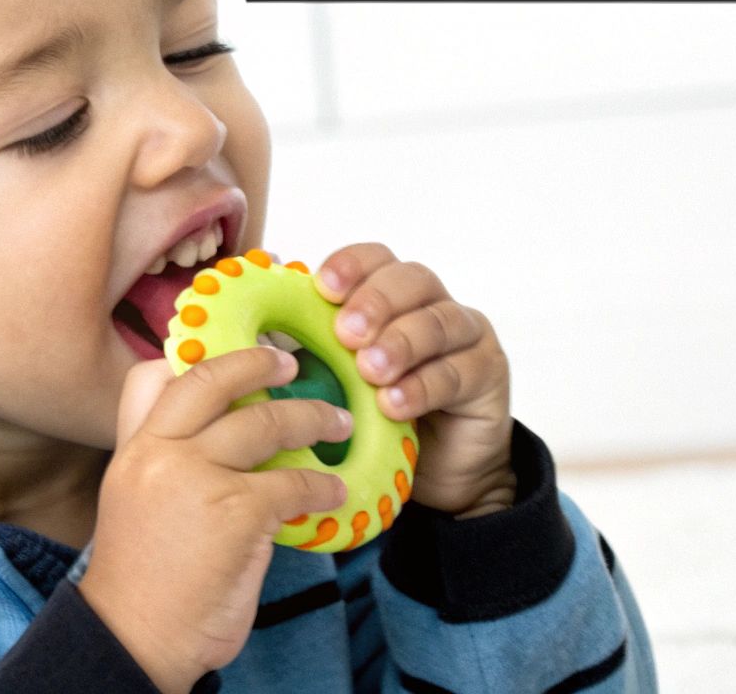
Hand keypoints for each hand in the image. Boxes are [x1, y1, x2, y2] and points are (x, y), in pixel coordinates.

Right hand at [78, 347, 353, 692]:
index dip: (195, 361)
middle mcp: (160, 452)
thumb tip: (226, 442)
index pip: (151, 378)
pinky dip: (322, 485)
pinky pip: (294, 482)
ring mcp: (198, 476)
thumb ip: (167, 466)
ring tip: (337, 424)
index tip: (233, 359)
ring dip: (312, 418)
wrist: (135, 638)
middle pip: (213, 380)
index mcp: (132, 450)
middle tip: (291, 364)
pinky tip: (334, 491)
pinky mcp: (238, 511)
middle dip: (258, 363)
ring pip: (266, 423)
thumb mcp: (135, 504)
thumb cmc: (143, 582)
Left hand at [312, 243, 515, 518]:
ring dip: (401, 343)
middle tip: (346, 334)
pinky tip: (395, 405)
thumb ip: (306, 350)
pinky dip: (423, 385)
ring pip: (440, 321)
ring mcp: (466, 336)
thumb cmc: (378, 421)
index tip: (324, 288)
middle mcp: (432, 305)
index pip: (376, 259)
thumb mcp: (336, 382)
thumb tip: (247, 324)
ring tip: (370, 372)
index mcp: (392, 296)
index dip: (351, 265)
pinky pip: (459, 370)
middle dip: (376, 302)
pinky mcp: (488, 373)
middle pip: (413, 279)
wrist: (440, 477)